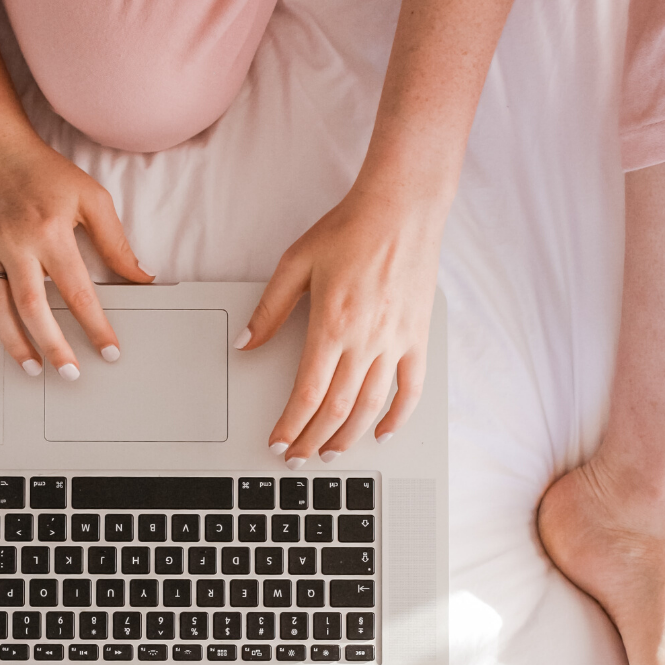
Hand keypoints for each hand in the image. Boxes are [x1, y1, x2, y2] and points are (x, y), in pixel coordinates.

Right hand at [0, 129, 152, 375]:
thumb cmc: (43, 171)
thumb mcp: (90, 197)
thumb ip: (115, 242)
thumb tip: (141, 278)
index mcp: (51, 232)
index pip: (78, 291)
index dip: (96, 326)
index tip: (110, 352)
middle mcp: (15, 244)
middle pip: (34, 306)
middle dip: (54, 345)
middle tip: (72, 374)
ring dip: (14, 342)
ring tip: (34, 369)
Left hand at [236, 184, 443, 464]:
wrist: (401, 207)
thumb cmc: (349, 230)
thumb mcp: (295, 263)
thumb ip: (270, 309)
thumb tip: (246, 343)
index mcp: (331, 325)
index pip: (308, 393)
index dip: (291, 425)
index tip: (279, 443)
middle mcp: (365, 340)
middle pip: (337, 408)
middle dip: (314, 440)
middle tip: (298, 458)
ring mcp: (395, 341)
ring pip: (371, 406)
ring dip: (349, 437)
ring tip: (330, 454)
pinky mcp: (417, 337)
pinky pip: (411, 388)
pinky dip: (398, 416)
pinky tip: (383, 433)